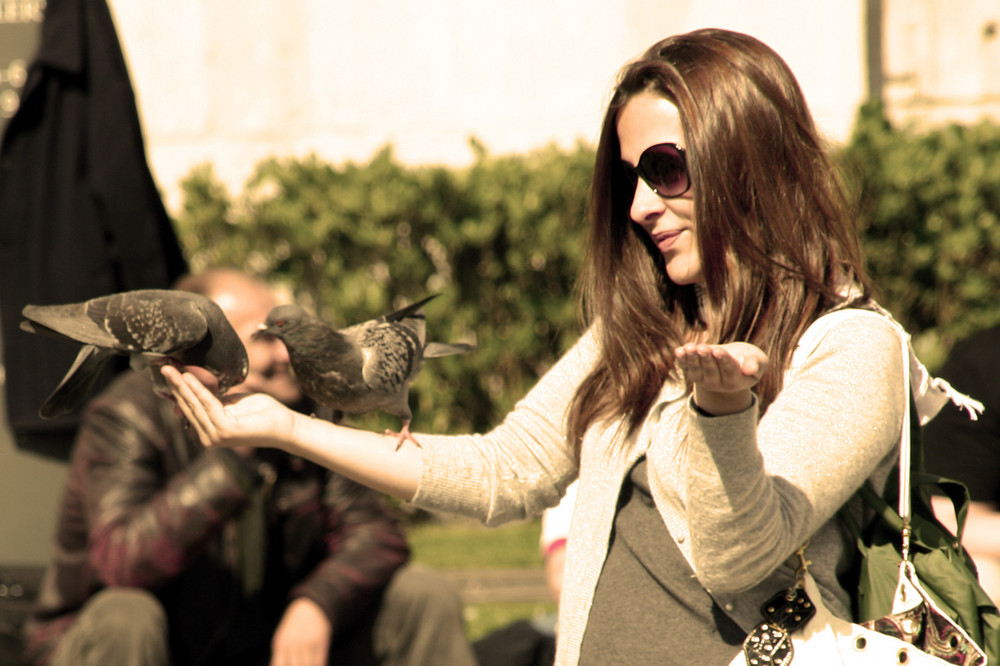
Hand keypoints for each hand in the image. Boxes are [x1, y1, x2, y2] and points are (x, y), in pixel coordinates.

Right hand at [162, 365, 296, 450]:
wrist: (284, 424)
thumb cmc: (262, 412)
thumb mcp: (233, 402)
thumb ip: (215, 399)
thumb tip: (196, 387)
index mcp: (209, 431)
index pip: (190, 408)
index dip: (178, 390)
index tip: (168, 373)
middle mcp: (209, 437)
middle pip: (188, 407)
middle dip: (175, 386)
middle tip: (163, 368)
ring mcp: (216, 436)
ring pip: (196, 405)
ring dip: (182, 386)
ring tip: (171, 370)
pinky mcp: (226, 432)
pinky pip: (209, 405)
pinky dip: (198, 391)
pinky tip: (189, 378)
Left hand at [270, 597, 331, 665]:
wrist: (309, 608)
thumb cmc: (292, 629)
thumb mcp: (281, 640)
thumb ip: (278, 657)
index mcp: (280, 644)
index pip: (278, 665)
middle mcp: (294, 642)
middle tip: (298, 664)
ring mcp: (308, 641)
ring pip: (309, 665)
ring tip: (309, 663)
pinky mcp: (320, 640)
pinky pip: (320, 660)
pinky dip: (320, 665)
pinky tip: (320, 664)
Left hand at [674, 342, 768, 414]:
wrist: (731, 361)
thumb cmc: (747, 358)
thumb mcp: (758, 360)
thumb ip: (756, 364)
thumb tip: (751, 369)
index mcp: (735, 381)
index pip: (729, 371)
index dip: (723, 360)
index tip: (718, 350)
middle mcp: (717, 384)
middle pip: (710, 371)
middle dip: (706, 358)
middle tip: (703, 348)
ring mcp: (703, 379)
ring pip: (695, 371)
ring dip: (691, 359)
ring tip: (689, 348)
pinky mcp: (692, 372)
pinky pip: (685, 368)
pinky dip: (681, 360)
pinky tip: (679, 351)